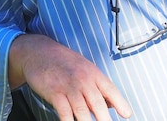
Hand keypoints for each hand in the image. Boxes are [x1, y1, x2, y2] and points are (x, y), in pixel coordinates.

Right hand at [9, 33, 132, 119]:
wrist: (40, 52)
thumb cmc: (64, 61)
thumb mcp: (85, 68)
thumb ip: (98, 86)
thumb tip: (112, 104)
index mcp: (94, 73)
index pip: (110, 89)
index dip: (120, 103)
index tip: (127, 114)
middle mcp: (83, 80)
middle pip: (97, 103)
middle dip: (104, 118)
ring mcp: (69, 86)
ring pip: (82, 110)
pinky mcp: (55, 93)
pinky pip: (64, 112)